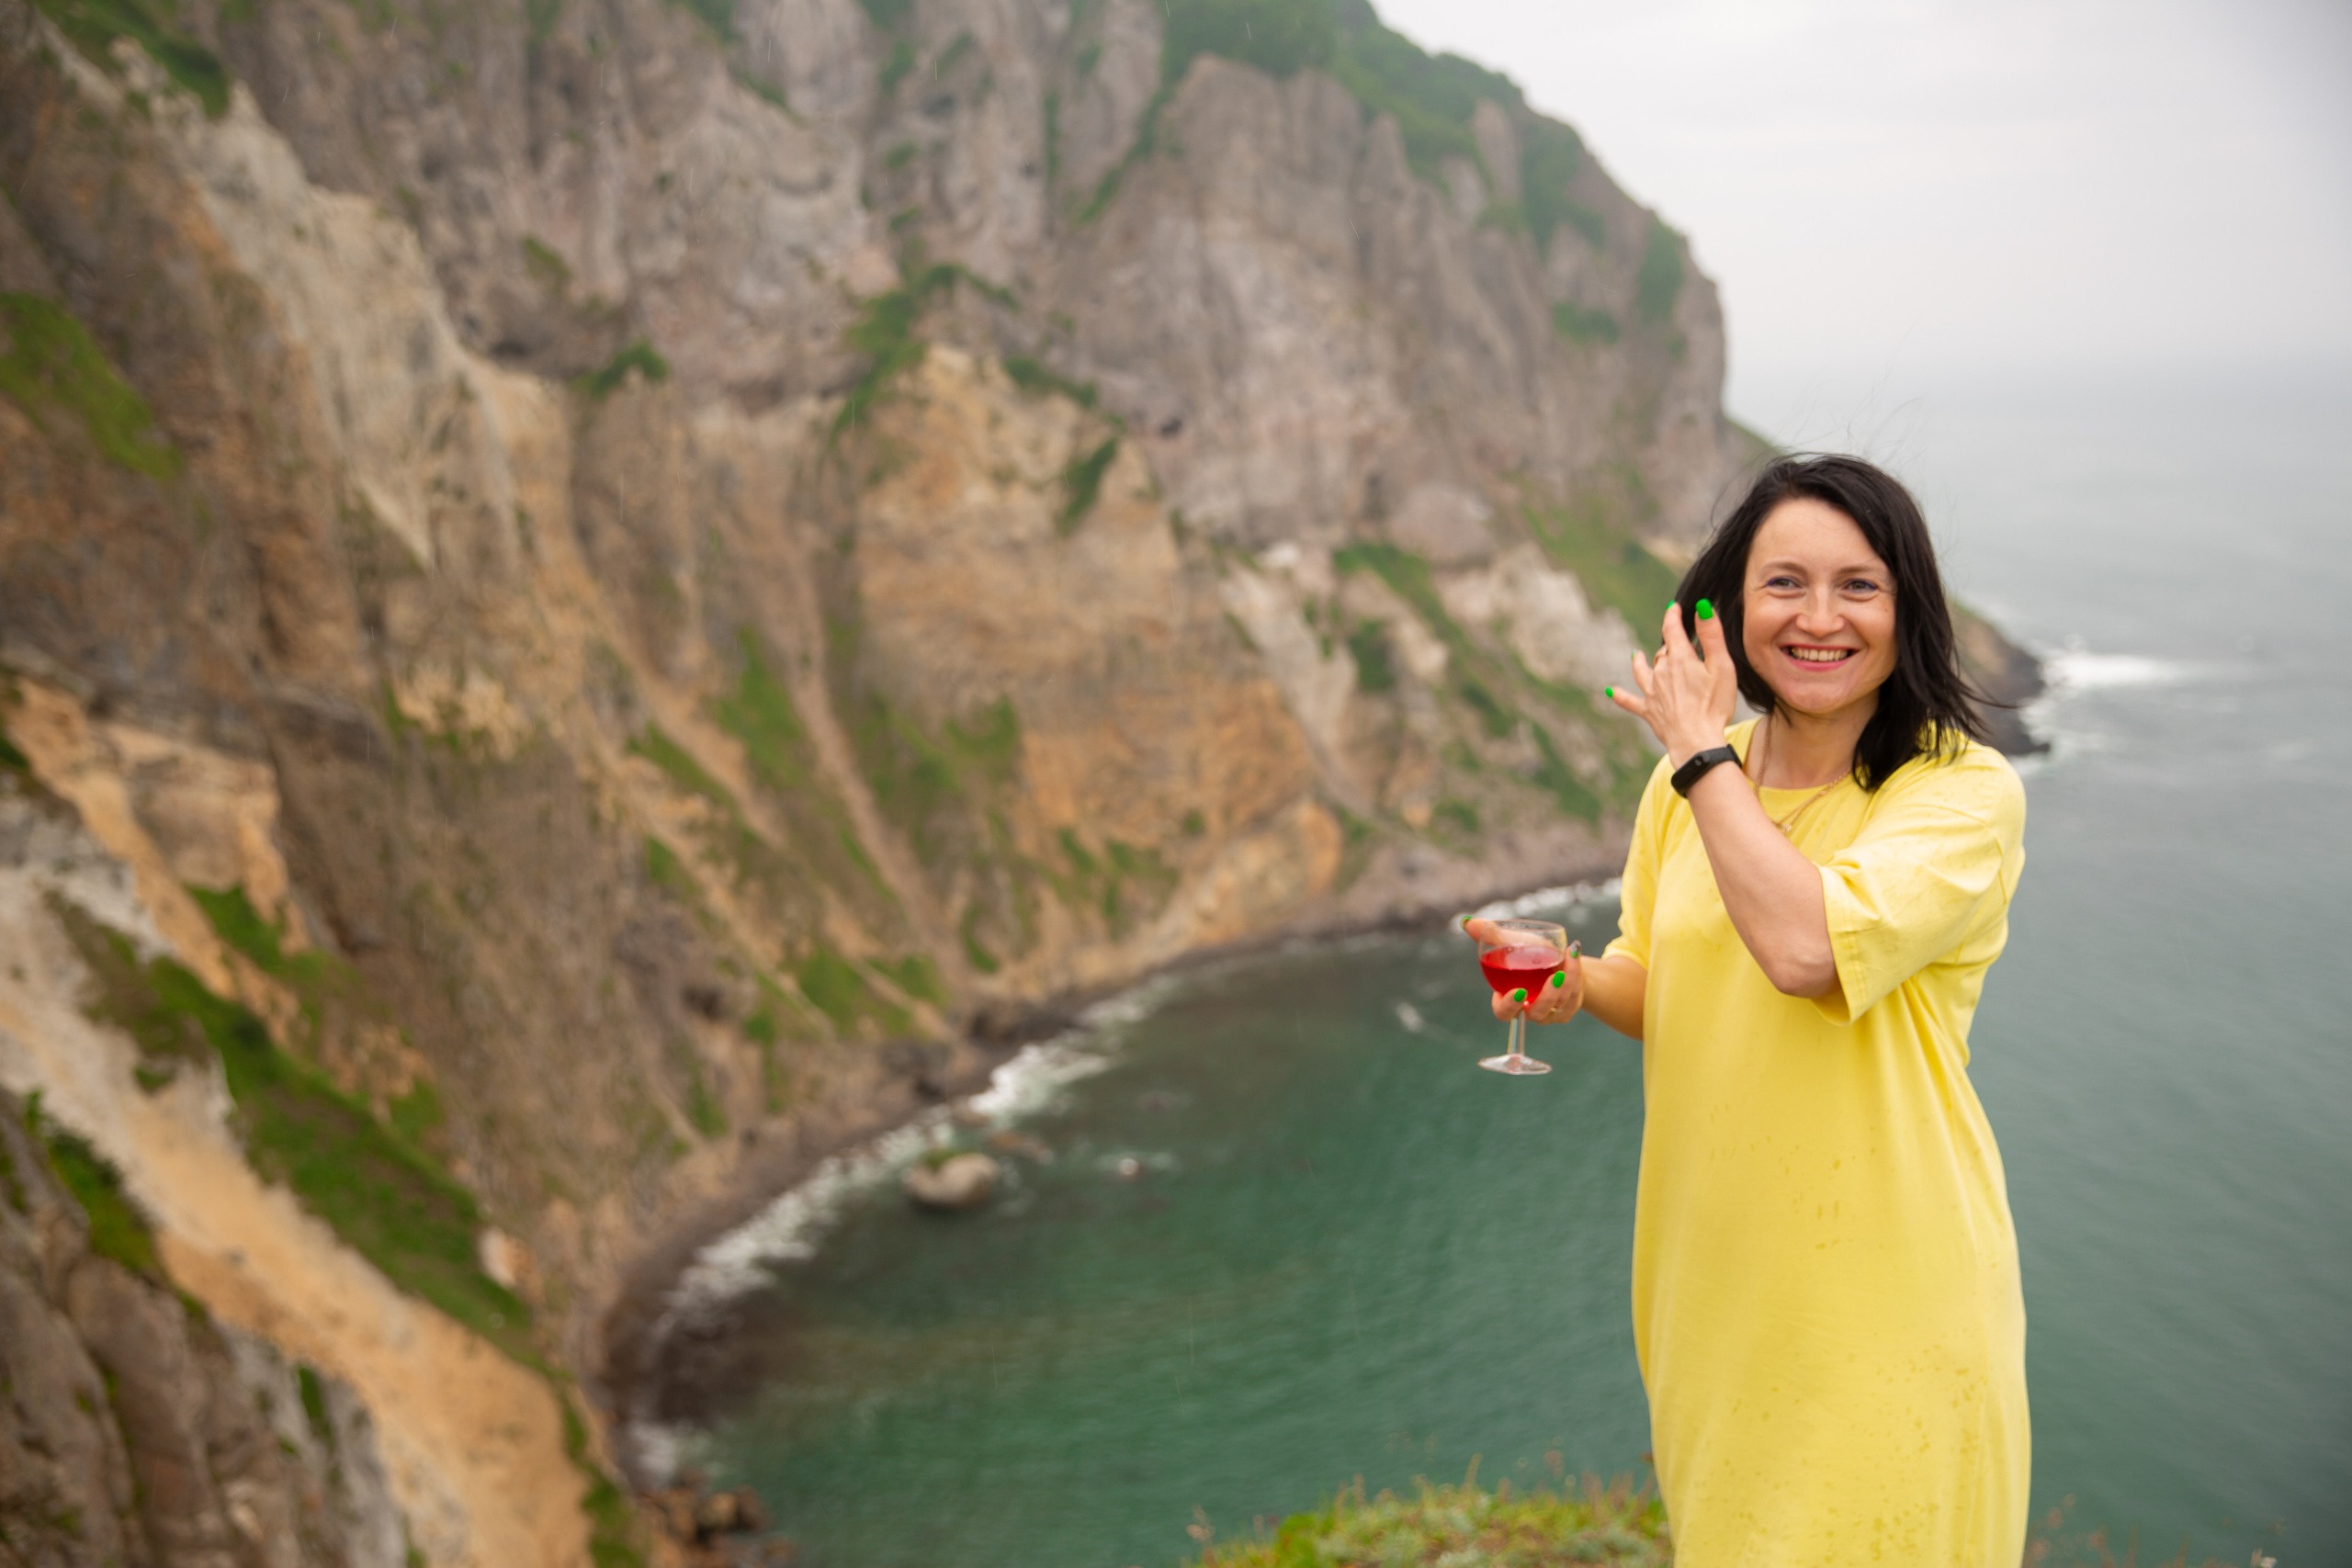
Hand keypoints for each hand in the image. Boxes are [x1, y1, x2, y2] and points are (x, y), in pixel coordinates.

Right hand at [1464, 918, 1584, 1024]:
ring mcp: (1549, 1013)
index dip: (1509, 1006)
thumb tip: (1467, 921)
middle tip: (1556, 976)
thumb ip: (1491, 936)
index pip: (1504, 1012)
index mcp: (1508, 998)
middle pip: (1536, 1013)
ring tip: (1570, 953)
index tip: (1519, 991)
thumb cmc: (1530, 952)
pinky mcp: (1567, 1010)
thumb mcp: (1512, 942)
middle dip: (1548, 996)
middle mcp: (1528, 1010)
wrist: (1558, 959)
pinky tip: (1574, 954)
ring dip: (1568, 978)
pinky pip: (1574, 997)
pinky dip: (1576, 975)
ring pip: (1559, 1003)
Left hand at [1607, 601, 1738, 766]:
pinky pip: (1630, 701)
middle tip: (1680, 646)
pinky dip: (1620, 695)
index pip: (1672, 630)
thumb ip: (1711, 635)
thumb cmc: (1714, 705)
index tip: (1674, 608)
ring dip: (1639, 662)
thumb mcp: (1721, 666)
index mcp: (1680, 659)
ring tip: (1635, 655)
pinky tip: (1609, 691)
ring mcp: (1652, 692)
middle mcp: (1661, 672)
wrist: (1696, 741)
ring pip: (1642, 671)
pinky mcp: (1649, 711)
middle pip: (1663, 652)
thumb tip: (1702, 607)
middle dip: (1670, 646)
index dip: (1673, 616)